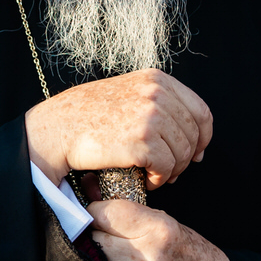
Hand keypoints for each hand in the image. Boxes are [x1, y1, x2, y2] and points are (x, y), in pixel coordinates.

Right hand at [24, 69, 211, 189]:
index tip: (197, 153)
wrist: (57, 127)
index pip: (200, 110)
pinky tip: (144, 180)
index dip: (203, 136)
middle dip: (186, 158)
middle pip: (193, 135)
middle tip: (170, 172)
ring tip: (152, 175)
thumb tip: (189, 129)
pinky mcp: (141, 142)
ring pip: (182, 154)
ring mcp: (150, 117)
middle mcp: (156, 93)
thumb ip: (155, 101)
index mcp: (156, 79)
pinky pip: (166, 168)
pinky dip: (158, 180)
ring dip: (171, 171)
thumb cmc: (86, 114)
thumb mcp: (126, 91)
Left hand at [89, 200, 241, 260]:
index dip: (95, 212)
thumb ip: (131, 213)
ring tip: (110, 260)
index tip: (96, 215)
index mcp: (158, 230)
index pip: (103, 213)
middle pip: (94, 240)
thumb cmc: (191, 255)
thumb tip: (89, 194)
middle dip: (94, 237)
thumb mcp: (168, 224)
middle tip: (103, 239)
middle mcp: (147, 258)